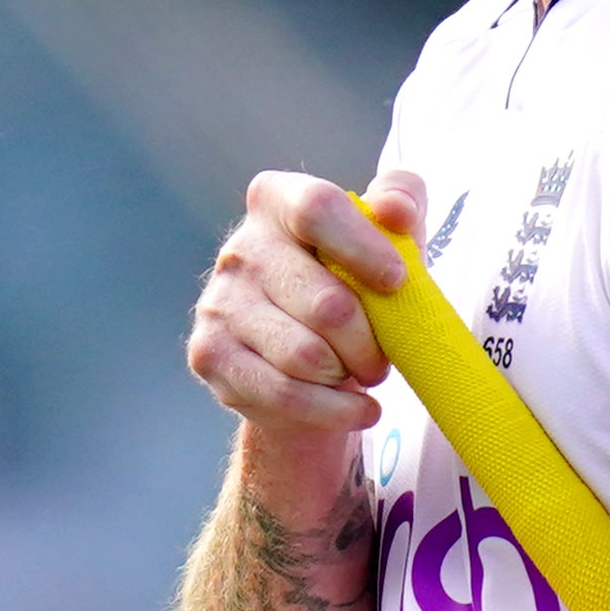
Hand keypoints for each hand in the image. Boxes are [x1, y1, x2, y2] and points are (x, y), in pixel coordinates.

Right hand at [187, 168, 424, 438]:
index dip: (364, 246)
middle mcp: (239, 248)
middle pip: (325, 303)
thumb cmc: (355, 283)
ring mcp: (218, 303)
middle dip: (369, 342)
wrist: (306, 357)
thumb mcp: (388, 235)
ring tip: (360, 374)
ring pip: (306, 357)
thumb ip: (401, 199)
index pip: (317, 208)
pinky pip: (284, 394)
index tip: (397, 282)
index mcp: (277, 201)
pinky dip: (333, 410)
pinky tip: (356, 409)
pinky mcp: (208, 354)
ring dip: (348, 376)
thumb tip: (396, 212)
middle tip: (383, 356)